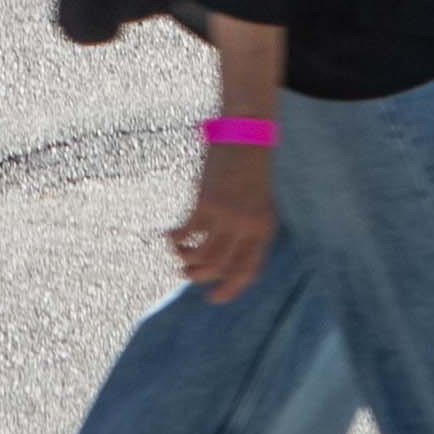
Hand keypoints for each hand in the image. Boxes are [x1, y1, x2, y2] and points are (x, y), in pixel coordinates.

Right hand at [167, 141, 275, 302]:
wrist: (247, 135)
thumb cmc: (252, 170)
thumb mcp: (259, 201)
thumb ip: (248, 228)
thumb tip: (225, 258)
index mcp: (263, 229)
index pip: (247, 271)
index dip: (230, 289)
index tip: (213, 298)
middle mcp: (247, 227)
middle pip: (221, 267)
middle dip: (201, 277)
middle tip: (187, 274)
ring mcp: (226, 217)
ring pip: (203, 257)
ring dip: (187, 262)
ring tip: (179, 258)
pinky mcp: (206, 203)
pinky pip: (186, 233)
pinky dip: (175, 239)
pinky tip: (170, 236)